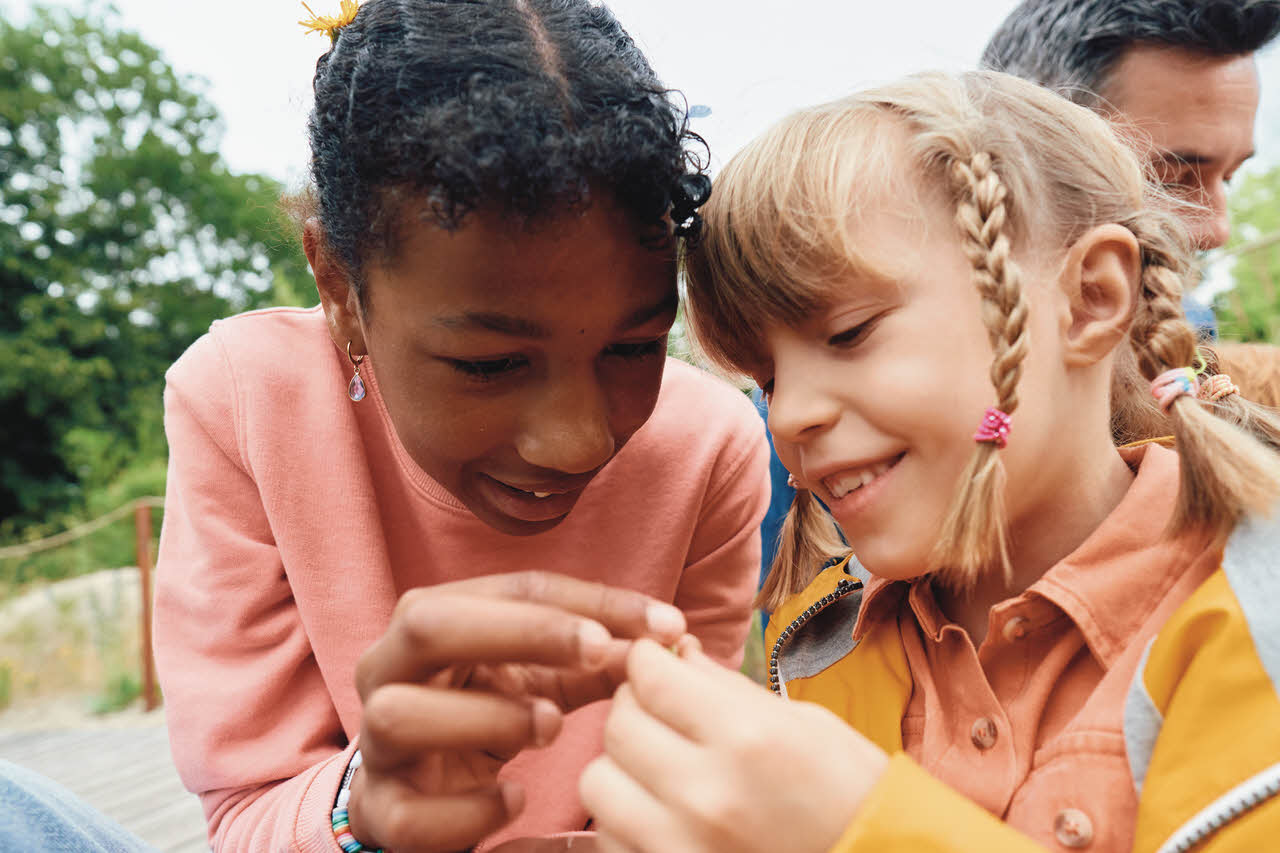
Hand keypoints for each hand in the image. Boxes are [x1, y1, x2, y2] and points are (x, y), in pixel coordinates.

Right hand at [348, 571, 687, 852]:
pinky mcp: (381, 811)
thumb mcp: (543, 676)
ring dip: (488, 718)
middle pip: (429, 624)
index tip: (663, 623)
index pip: (509, 587)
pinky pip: (409, 813)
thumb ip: (598, 658)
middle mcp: (389, 667)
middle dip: (521, 630)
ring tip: (550, 727)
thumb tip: (669, 636)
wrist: (421, 789)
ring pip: (401, 714)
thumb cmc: (489, 712)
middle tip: (598, 651)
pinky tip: (513, 800)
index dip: (588, 600)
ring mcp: (378, 742)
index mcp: (433, 618)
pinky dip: (469, 810)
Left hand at [580, 636, 887, 852]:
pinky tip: (662, 813)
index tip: (655, 662)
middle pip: (618, 727)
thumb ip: (727, 688)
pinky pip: (608, 839)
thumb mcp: (803, 724)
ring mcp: (681, 847)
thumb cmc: (850, 795)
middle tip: (659, 710)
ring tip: (658, 768)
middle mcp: (706, 794)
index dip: (648, 661)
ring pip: (598, 784)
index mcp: (747, 739)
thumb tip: (676, 653)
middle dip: (634, 708)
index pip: (651, 678)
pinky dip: (625, 820)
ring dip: (622, 768)